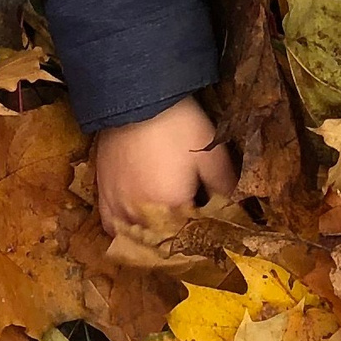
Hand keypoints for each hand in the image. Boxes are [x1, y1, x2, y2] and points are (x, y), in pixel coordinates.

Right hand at [94, 94, 235, 234]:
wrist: (136, 98)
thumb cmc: (178, 126)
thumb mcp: (211, 154)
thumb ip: (225, 185)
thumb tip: (237, 207)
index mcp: (173, 209)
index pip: (193, 237)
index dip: (205, 232)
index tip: (215, 225)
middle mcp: (142, 216)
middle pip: (163, 241)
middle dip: (179, 236)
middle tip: (193, 223)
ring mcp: (118, 207)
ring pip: (137, 238)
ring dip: (152, 238)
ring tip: (165, 227)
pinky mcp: (102, 194)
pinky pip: (112, 227)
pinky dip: (125, 232)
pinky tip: (136, 225)